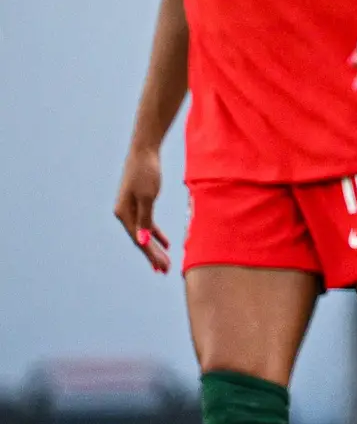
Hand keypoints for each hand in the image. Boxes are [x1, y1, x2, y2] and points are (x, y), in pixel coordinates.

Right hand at [113, 145, 170, 272]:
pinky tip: (165, 243)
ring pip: (143, 233)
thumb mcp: (148, 197)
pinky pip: (147, 223)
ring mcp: (131, 208)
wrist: (144, 151)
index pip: (138, 240)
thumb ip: (145, 219)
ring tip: (164, 263)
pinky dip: (156, 233)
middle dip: (152, 256)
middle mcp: (124, 214)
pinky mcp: (139, 203)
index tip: (162, 268)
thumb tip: (142, 241)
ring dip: (154, 247)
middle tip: (164, 271)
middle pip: (139, 240)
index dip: (150, 255)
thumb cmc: (146, 172)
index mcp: (123, 214)